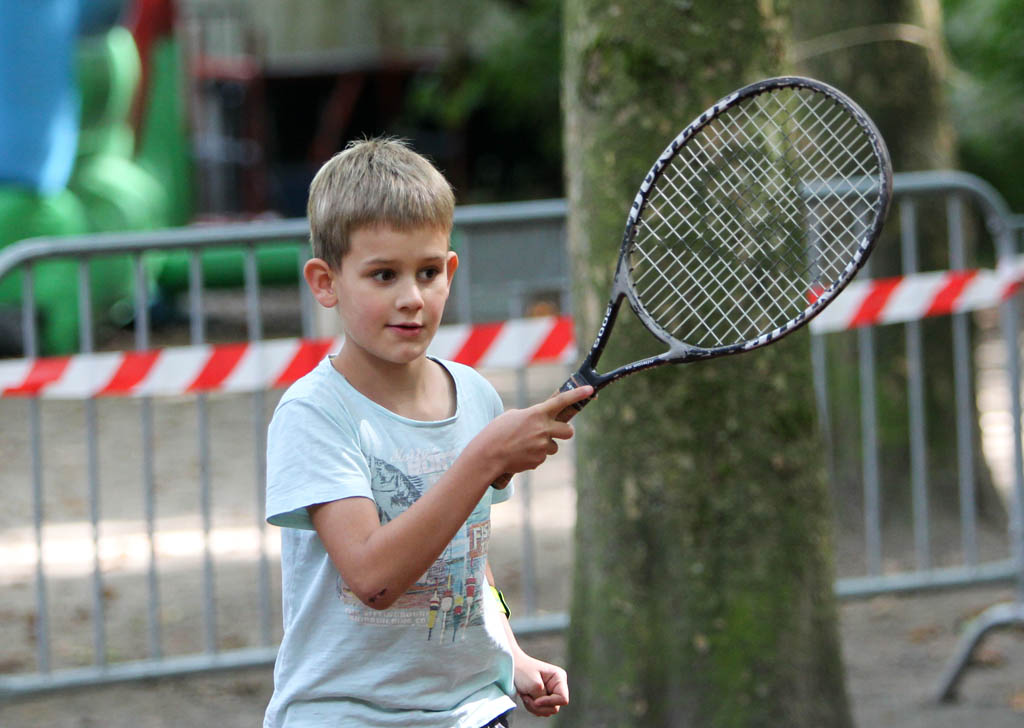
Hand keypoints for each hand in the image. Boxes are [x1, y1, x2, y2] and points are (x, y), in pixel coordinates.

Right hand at [473, 385, 593, 478]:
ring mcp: (542, 446)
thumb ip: (532, 417)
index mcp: (537, 414)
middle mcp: (543, 429)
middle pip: (568, 431)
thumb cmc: (496, 432)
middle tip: (555, 432)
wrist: (488, 455)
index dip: (578, 394)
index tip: (590, 390)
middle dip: (565, 432)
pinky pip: (542, 457)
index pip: (562, 401)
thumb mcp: (513, 416)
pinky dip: (534, 456)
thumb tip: (542, 422)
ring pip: (553, 446)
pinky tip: (520, 454)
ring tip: (525, 446)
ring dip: (545, 446)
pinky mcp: (539, 460)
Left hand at [513, 653, 568, 717]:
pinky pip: (541, 711)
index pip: (563, 699)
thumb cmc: (522, 671)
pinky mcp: (544, 698)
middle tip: (526, 696)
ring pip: (547, 711)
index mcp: (559, 678)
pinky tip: (526, 697)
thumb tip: (545, 708)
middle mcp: (558, 686)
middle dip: (538, 706)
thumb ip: (542, 698)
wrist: (511, 666)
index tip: (536, 700)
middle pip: (554, 708)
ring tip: (525, 695)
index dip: (549, 702)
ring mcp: (551, 692)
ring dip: (533, 707)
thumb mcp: (533, 685)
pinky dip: (531, 707)